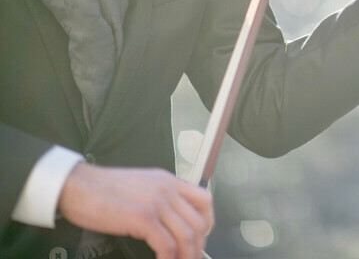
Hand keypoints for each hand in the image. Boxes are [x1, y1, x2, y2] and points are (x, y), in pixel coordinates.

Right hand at [58, 163, 213, 258]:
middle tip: (191, 258)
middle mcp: (167, 190)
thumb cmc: (102, 189)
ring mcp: (156, 203)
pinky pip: (166, 244)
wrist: (77, 185)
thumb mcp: (140, 185)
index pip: (204, 200)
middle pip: (199, 221)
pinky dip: (169, 258)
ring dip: (187, 256)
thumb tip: (169, 219)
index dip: (208, 222)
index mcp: (168, 181)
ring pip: (187, 235)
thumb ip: (158, 197)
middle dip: (198, 246)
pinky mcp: (142, 218)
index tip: (202, 238)